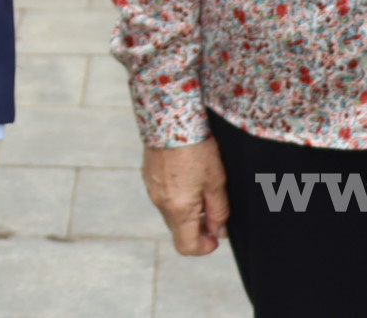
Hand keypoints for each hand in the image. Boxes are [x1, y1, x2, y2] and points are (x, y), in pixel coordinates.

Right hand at [141, 140, 228, 256]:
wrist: (170, 118)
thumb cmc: (197, 148)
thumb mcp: (217, 182)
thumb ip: (219, 211)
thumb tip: (219, 231)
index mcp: (179, 209)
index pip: (187, 246)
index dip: (204, 248)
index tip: (216, 236)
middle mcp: (161, 203)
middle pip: (179, 230)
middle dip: (198, 227)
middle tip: (214, 210)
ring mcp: (152, 189)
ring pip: (171, 212)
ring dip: (187, 210)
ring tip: (202, 188)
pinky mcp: (148, 176)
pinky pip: (163, 196)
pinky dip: (176, 195)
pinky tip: (187, 175)